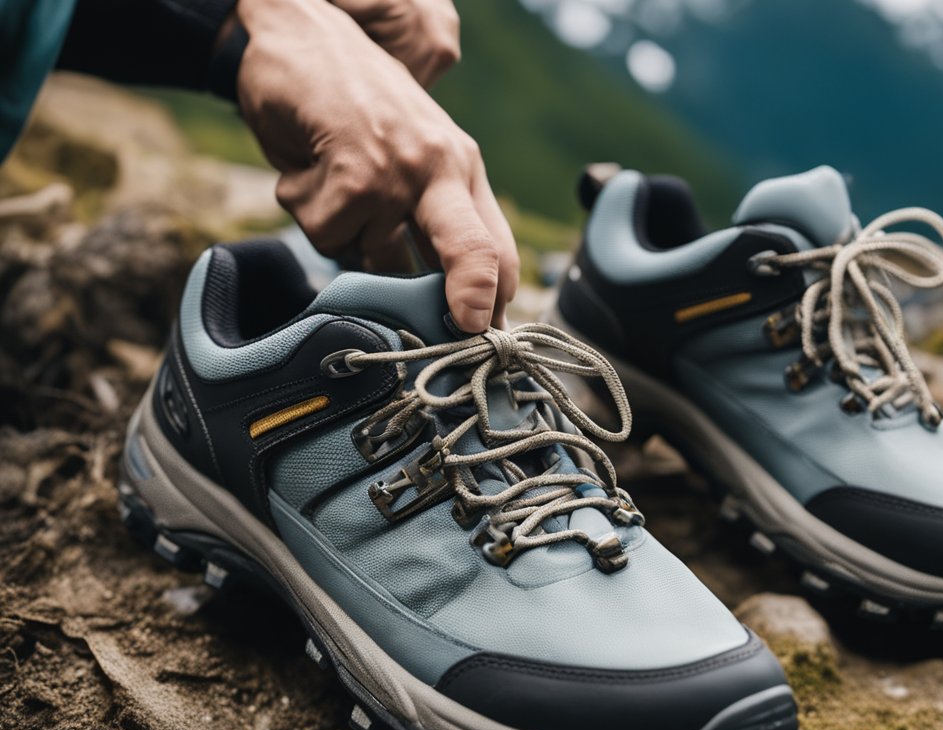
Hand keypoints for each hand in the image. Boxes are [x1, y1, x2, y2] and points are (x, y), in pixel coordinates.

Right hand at [236, 0, 518, 330]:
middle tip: (471, 327)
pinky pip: (327, 233)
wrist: (300, 33)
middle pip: (473, 250)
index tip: (492, 338)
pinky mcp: (353, 172)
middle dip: (473, 293)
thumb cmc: (354, 104)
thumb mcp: (409, 155)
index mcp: (462, 169)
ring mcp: (398, 169)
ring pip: (372, 256)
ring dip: (343, 237)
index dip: (496, 298)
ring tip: (332, 184)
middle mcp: (440, 167)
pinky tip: (308, 167)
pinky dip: (306, 209)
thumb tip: (440, 303)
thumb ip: (424, 218)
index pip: (496, 245)